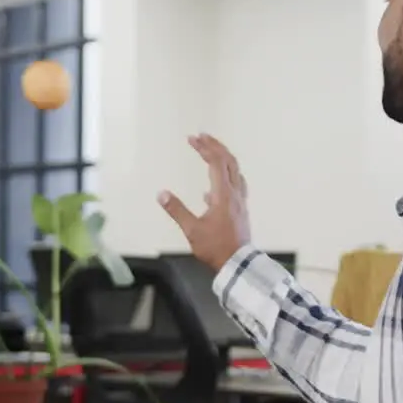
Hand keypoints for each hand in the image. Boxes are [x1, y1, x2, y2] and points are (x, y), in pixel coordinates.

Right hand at [157, 134, 251, 271]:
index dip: (204, 148)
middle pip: (230, 161)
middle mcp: (235, 194)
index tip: (192, 139)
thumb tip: (162, 194)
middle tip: (202, 137)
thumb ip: (177, 210)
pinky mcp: (241, 210)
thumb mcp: (192, 230)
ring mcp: (240, 202)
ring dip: (223, 158)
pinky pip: (236, 186)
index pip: (216, 162)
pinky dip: (225, 178)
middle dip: (215, 146)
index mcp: (223, 194)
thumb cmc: (216, 248)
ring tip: (210, 153)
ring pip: (236, 172)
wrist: (238, 264)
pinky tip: (210, 190)